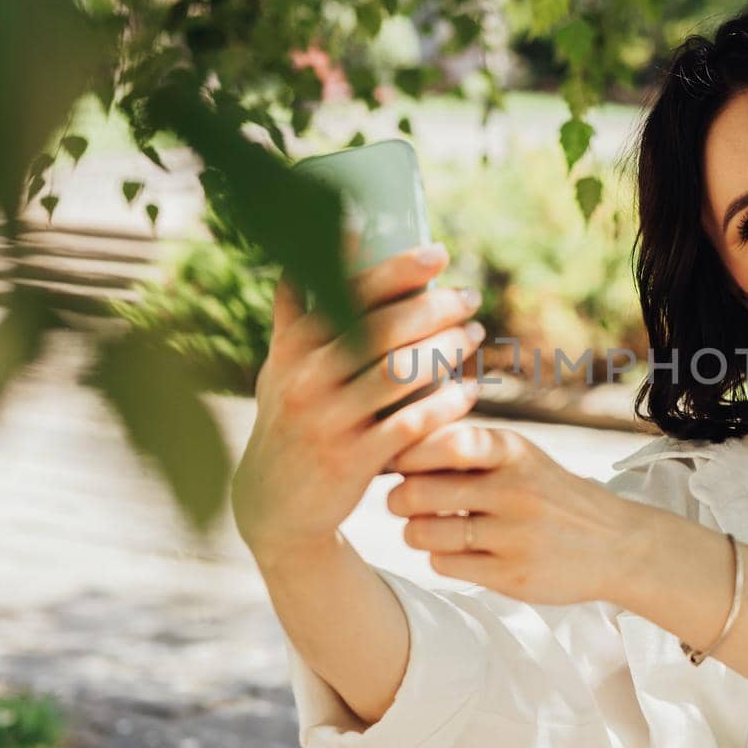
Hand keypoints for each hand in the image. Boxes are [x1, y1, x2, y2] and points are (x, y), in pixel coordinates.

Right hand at [230, 240, 487, 568]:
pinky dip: (444, 404)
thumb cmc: (289, 419)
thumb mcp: (281, 366)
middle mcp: (306, 378)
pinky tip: (469, 389)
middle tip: (470, 297)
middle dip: (435, 307)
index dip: (398, 268)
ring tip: (473, 334)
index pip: (349, 293)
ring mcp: (328, 419)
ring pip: (399, 373)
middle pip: (382, 328)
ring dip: (445, 349)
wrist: (274, 503)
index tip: (439, 253)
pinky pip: (409, 424)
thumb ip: (300, 310)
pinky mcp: (351, 460)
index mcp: (294, 346)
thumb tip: (330, 244)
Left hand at [383, 425, 653, 605]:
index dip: (407, 453)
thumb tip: (391, 447)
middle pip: (418, 492)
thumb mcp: (521, 458)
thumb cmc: (551, 495)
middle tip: (401, 501)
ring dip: (414, 532)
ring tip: (426, 528)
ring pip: (424, 533)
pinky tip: (455, 551)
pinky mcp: (511, 576)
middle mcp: (514, 490)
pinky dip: (439, 557)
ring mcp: (514, 536)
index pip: (443, 442)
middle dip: (398, 498)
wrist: (616, 544)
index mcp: (512, 451)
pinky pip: (443, 565)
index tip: (400, 462)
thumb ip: (465, 448)